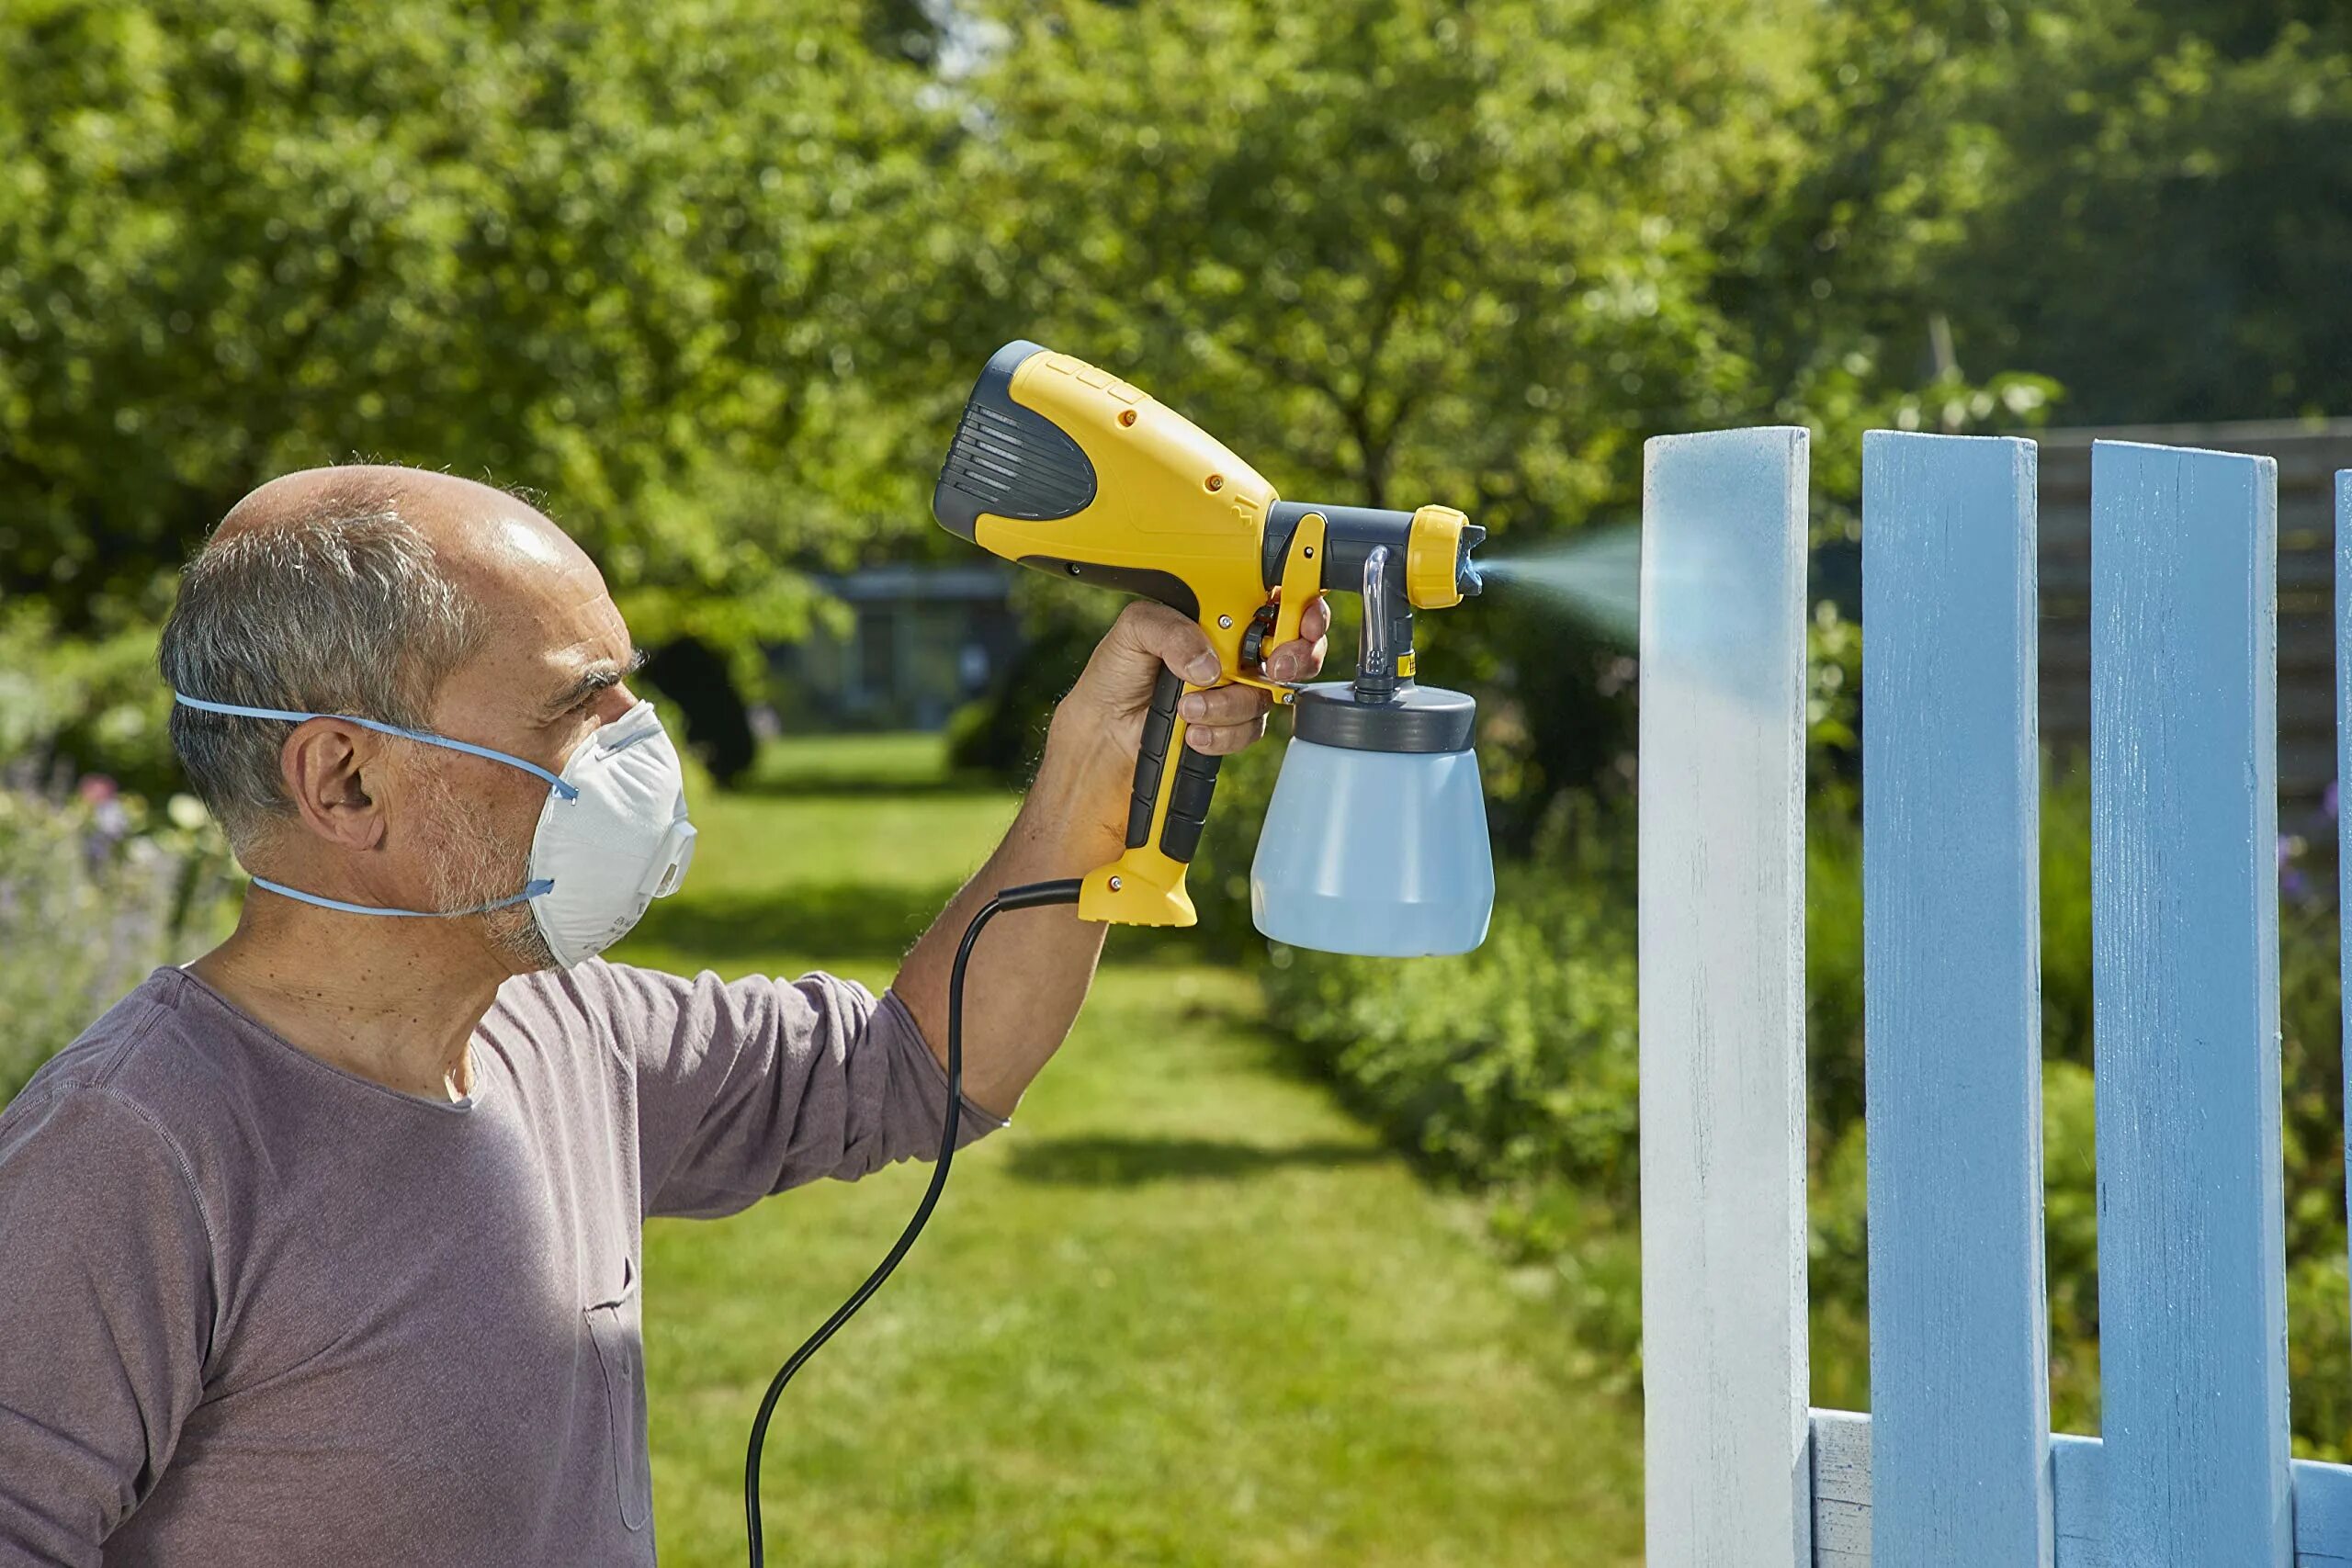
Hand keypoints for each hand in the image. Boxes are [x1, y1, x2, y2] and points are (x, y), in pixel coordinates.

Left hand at [1058, 596, 1331, 758]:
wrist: (1102, 733)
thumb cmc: (1115, 675)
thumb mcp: (1133, 631)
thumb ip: (1170, 630)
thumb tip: (1208, 662)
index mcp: (1217, 616)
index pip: (1274, 601)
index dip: (1300, 607)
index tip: (1302, 622)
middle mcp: (1234, 651)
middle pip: (1294, 648)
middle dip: (1293, 657)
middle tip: (1272, 667)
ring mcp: (1236, 690)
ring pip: (1267, 695)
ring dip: (1231, 704)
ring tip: (1187, 707)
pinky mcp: (1232, 727)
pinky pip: (1249, 730)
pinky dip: (1222, 732)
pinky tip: (1192, 731)